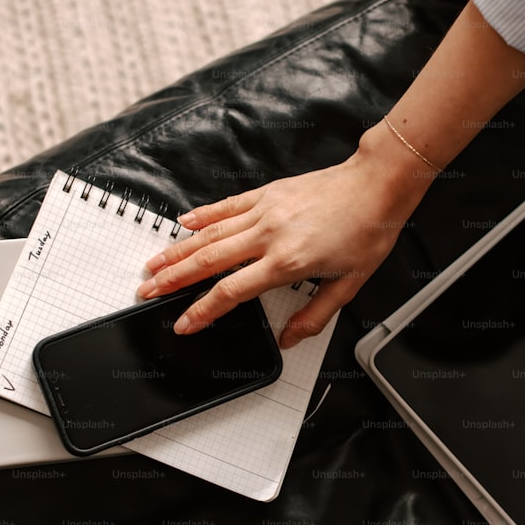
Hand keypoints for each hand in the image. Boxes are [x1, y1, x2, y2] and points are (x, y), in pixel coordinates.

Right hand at [136, 124, 434, 347]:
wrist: (376, 185)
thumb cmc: (367, 230)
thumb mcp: (349, 285)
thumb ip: (315, 315)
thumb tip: (289, 339)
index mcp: (287, 262)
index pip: (232, 292)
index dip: (203, 310)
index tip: (184, 323)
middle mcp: (269, 235)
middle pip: (208, 261)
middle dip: (173, 280)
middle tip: (148, 292)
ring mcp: (265, 211)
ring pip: (210, 234)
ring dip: (178, 251)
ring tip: (154, 265)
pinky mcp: (267, 194)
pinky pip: (227, 207)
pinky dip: (202, 216)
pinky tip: (184, 224)